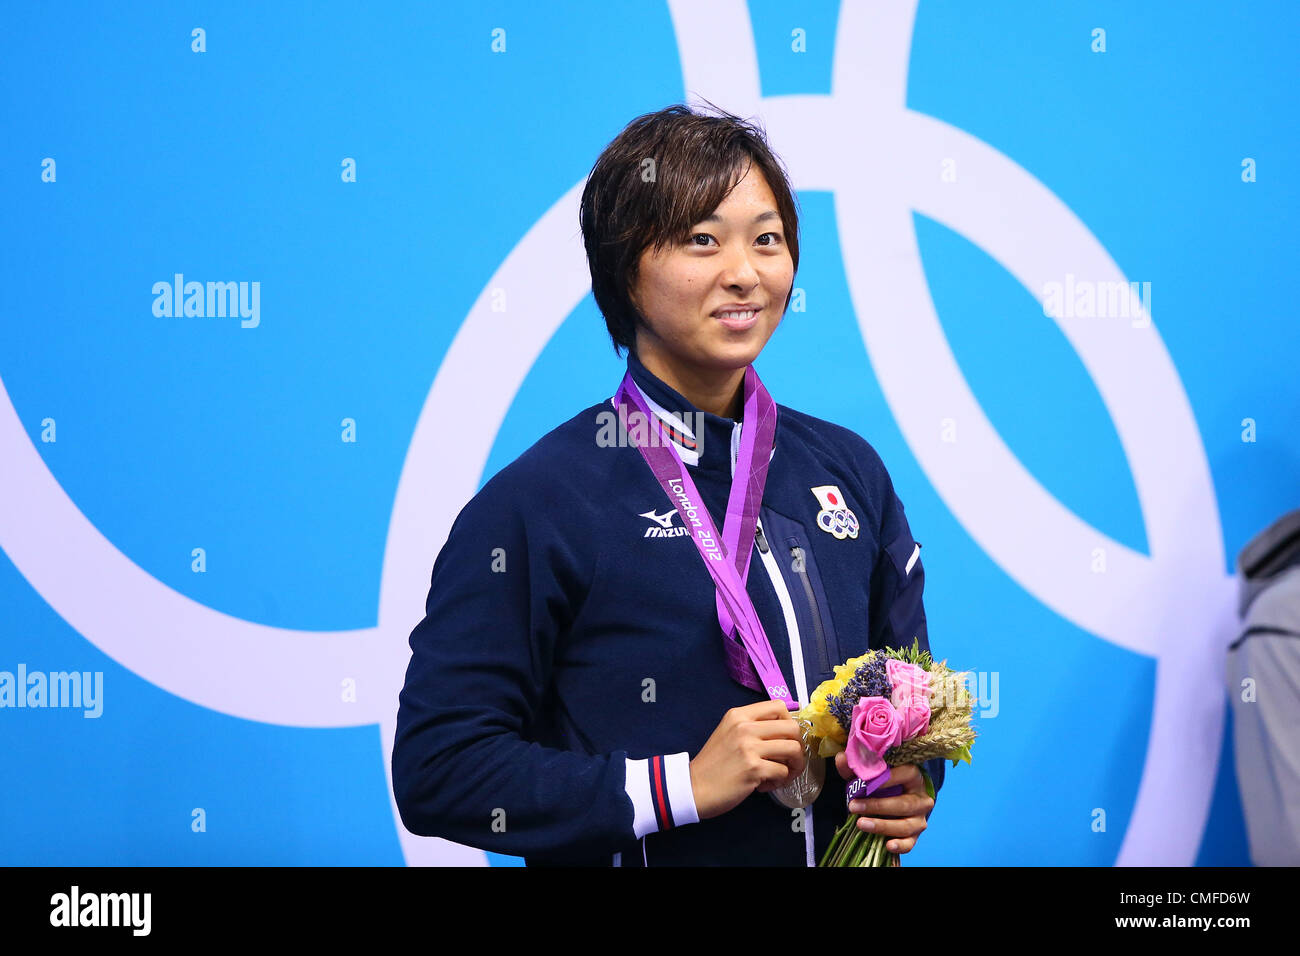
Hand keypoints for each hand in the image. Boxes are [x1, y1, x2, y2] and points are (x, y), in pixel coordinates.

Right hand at [689, 700, 805, 819]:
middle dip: (798, 747)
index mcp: (739, 715)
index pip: (779, 706)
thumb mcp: (729, 734)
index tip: (787, 738)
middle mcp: (745, 727)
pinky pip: (783, 772)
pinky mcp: (754, 769)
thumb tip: (786, 731)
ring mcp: (749, 747)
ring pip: (793, 749)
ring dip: (794, 766)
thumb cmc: (714, 764)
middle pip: (792, 728)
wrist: (693, 787)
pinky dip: (778, 781)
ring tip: (781, 774)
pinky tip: (764, 785)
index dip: (790, 722)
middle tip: (790, 760)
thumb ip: (752, 727)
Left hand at [834, 752, 932, 853]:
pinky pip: (911, 843)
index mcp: (914, 777)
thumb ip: (857, 767)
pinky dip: (900, 845)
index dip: (889, 778)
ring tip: (860, 824)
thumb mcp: (870, 774)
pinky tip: (888, 845)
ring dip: (882, 825)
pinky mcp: (915, 835)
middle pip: (904, 803)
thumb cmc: (883, 784)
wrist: (897, 799)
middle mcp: (921, 798)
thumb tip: (841, 758)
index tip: (867, 783)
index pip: (908, 773)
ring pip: (905, 825)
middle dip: (877, 806)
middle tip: (853, 806)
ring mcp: (919, 819)